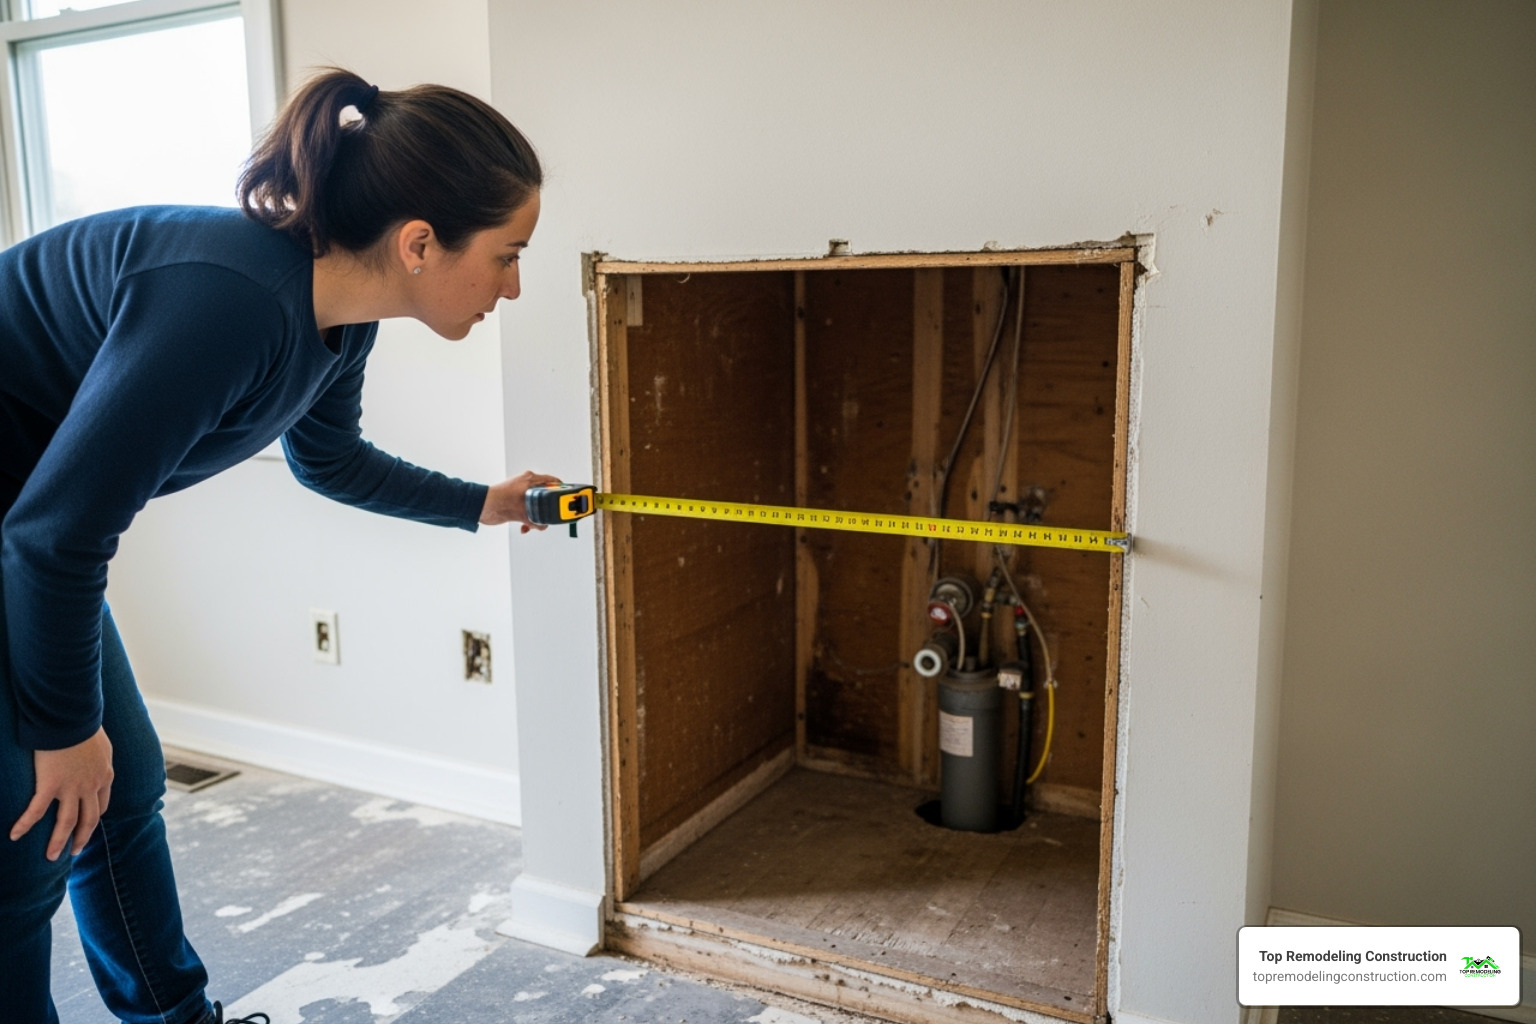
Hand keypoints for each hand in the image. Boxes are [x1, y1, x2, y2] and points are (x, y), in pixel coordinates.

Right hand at [11, 726, 113, 860]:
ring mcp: (71, 787)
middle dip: (81, 837)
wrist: (73, 717)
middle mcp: (91, 785)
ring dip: (59, 841)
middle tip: (74, 852)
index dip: (93, 818)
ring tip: (52, 857)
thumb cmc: (85, 724)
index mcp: (105, 775)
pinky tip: (15, 835)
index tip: (87, 827)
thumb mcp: (102, 744)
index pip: (101, 804)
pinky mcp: (50, 784)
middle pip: (89, 819)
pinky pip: (37, 811)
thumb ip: (99, 758)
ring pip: (67, 822)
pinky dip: (25, 825)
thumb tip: (94, 760)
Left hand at [480, 469, 564, 532]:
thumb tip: (544, 526)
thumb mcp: (523, 512)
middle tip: (547, 518)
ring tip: (532, 525)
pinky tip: (524, 527)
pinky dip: (528, 521)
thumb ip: (536, 520)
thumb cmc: (498, 501)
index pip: (552, 482)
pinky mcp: (516, 504)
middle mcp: (527, 485)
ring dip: (536, 518)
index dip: (561, 491)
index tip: (566, 499)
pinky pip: (528, 513)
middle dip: (546, 511)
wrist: (480, 507)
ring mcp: (521, 494)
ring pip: (537, 507)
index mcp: (530, 480)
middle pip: (546, 498)